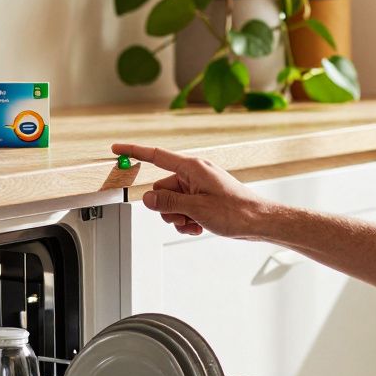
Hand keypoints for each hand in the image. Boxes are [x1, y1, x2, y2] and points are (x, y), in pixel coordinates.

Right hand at [111, 143, 270, 239]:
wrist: (259, 221)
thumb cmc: (237, 211)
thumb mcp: (197, 208)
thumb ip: (169, 202)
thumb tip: (148, 198)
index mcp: (192, 168)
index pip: (156, 156)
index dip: (134, 152)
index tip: (116, 148)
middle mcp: (194, 174)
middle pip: (162, 188)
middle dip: (167, 207)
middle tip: (184, 218)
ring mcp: (199, 187)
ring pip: (172, 202)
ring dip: (178, 217)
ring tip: (195, 224)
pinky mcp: (203, 199)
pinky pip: (183, 209)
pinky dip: (187, 220)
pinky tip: (199, 227)